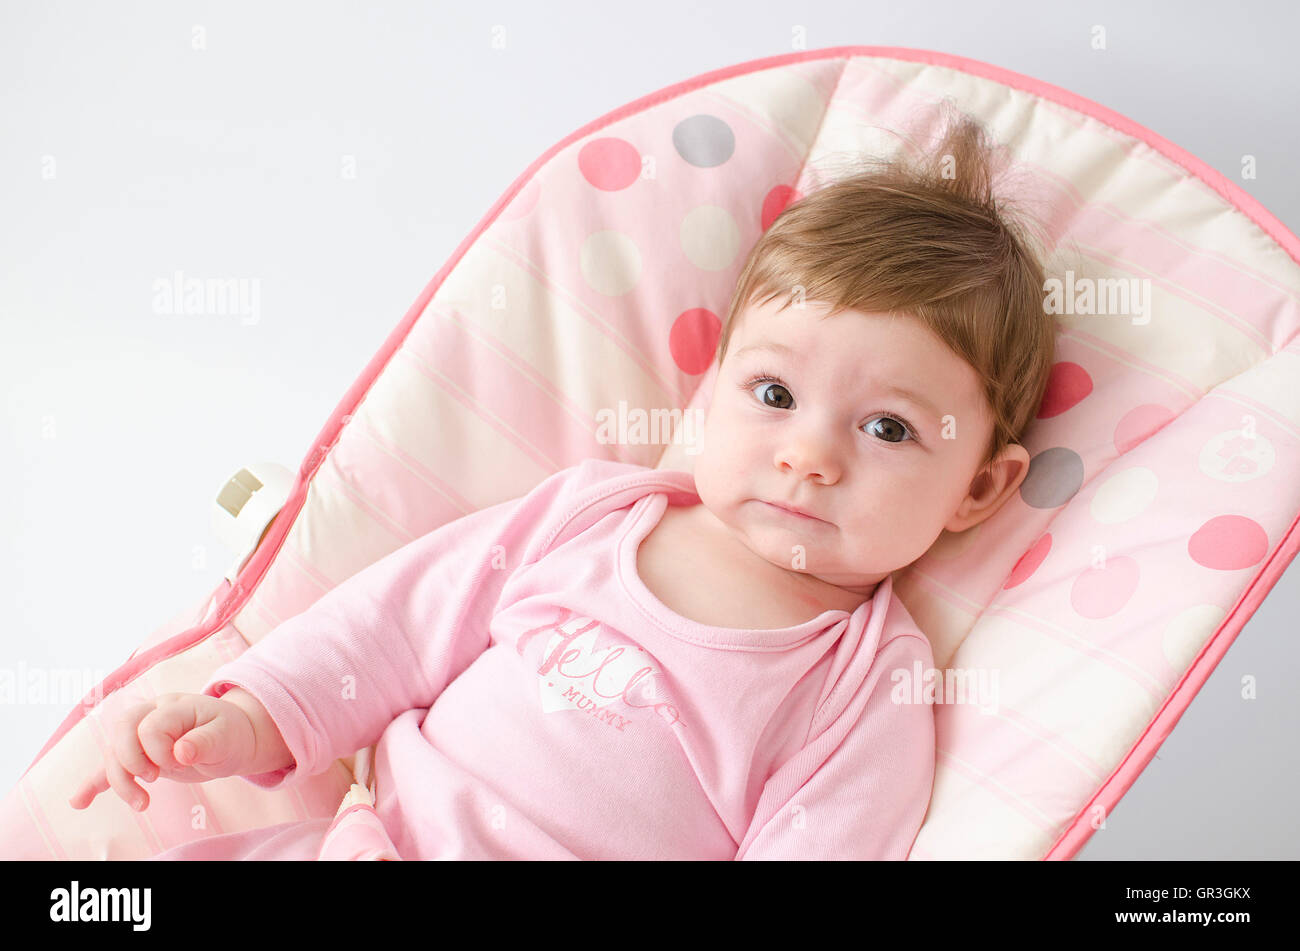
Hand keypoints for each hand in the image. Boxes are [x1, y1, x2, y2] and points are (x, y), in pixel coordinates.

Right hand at [68, 692, 258, 811]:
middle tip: (154, 780)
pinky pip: (108, 766)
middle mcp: (151, 714)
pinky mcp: (137, 756)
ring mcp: (140, 735)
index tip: (181, 762)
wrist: (231, 740)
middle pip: (121, 732)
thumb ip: (206, 741)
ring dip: (119, 781)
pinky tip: (79, 802)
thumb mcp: (227, 736)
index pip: (151, 727)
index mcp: (174, 706)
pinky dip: (93, 784)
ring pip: (113, 752)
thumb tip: (182, 752)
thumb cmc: (230, 734)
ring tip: (142, 804)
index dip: (160, 751)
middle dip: (130, 762)